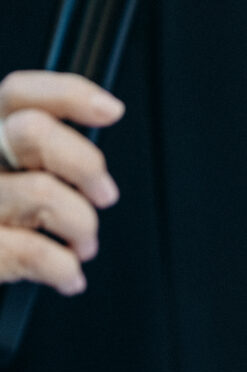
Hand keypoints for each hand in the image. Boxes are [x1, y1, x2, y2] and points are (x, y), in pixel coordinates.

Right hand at [0, 70, 122, 293]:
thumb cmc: (2, 231)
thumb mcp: (14, 183)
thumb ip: (42, 162)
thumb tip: (95, 159)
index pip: (17, 95)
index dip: (67, 94)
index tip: (110, 110)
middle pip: (31, 132)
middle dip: (85, 164)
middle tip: (104, 195)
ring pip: (42, 194)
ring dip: (81, 226)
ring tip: (81, 247)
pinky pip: (34, 253)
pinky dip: (65, 270)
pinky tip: (68, 277)